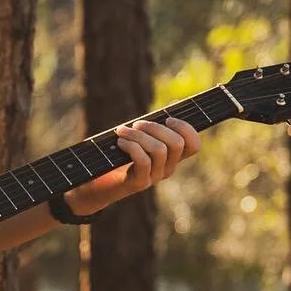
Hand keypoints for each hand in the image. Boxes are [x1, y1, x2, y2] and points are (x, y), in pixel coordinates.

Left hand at [62, 116, 199, 218]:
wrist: (96, 184)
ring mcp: (154, 178)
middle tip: (137, 124)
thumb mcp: (138, 138)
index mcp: (171, 158)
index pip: (194, 145)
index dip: (186, 128)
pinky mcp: (139, 183)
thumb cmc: (117, 155)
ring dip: (139, 135)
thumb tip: (172, 106)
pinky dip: (131, 146)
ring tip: (122, 131)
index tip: (167, 118)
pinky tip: (120, 142)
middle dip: (156, 127)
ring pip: (159, 150)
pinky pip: (143, 161)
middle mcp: (167, 169)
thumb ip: (154, 126)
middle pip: (177, 143)